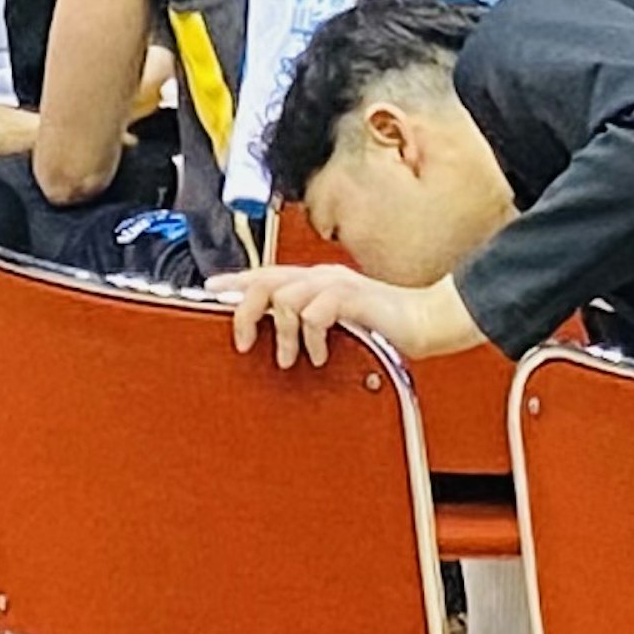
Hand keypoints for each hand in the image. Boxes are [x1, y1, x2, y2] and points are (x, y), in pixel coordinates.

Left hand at [220, 260, 445, 370]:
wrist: (425, 322)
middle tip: (244, 343)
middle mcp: (320, 278)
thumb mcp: (338, 326)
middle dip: (245, 311)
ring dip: (283, 333)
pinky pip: (316, 311)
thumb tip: (279, 342)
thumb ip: (311, 325)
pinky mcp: (353, 299)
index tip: (209, 291)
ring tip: (291, 359)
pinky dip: (312, 335)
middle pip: (265, 281)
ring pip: (286, 297)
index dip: (235, 282)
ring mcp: (336, 285)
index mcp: (314, 282)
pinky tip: (320, 353)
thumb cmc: (385, 328)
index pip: (265, 275)